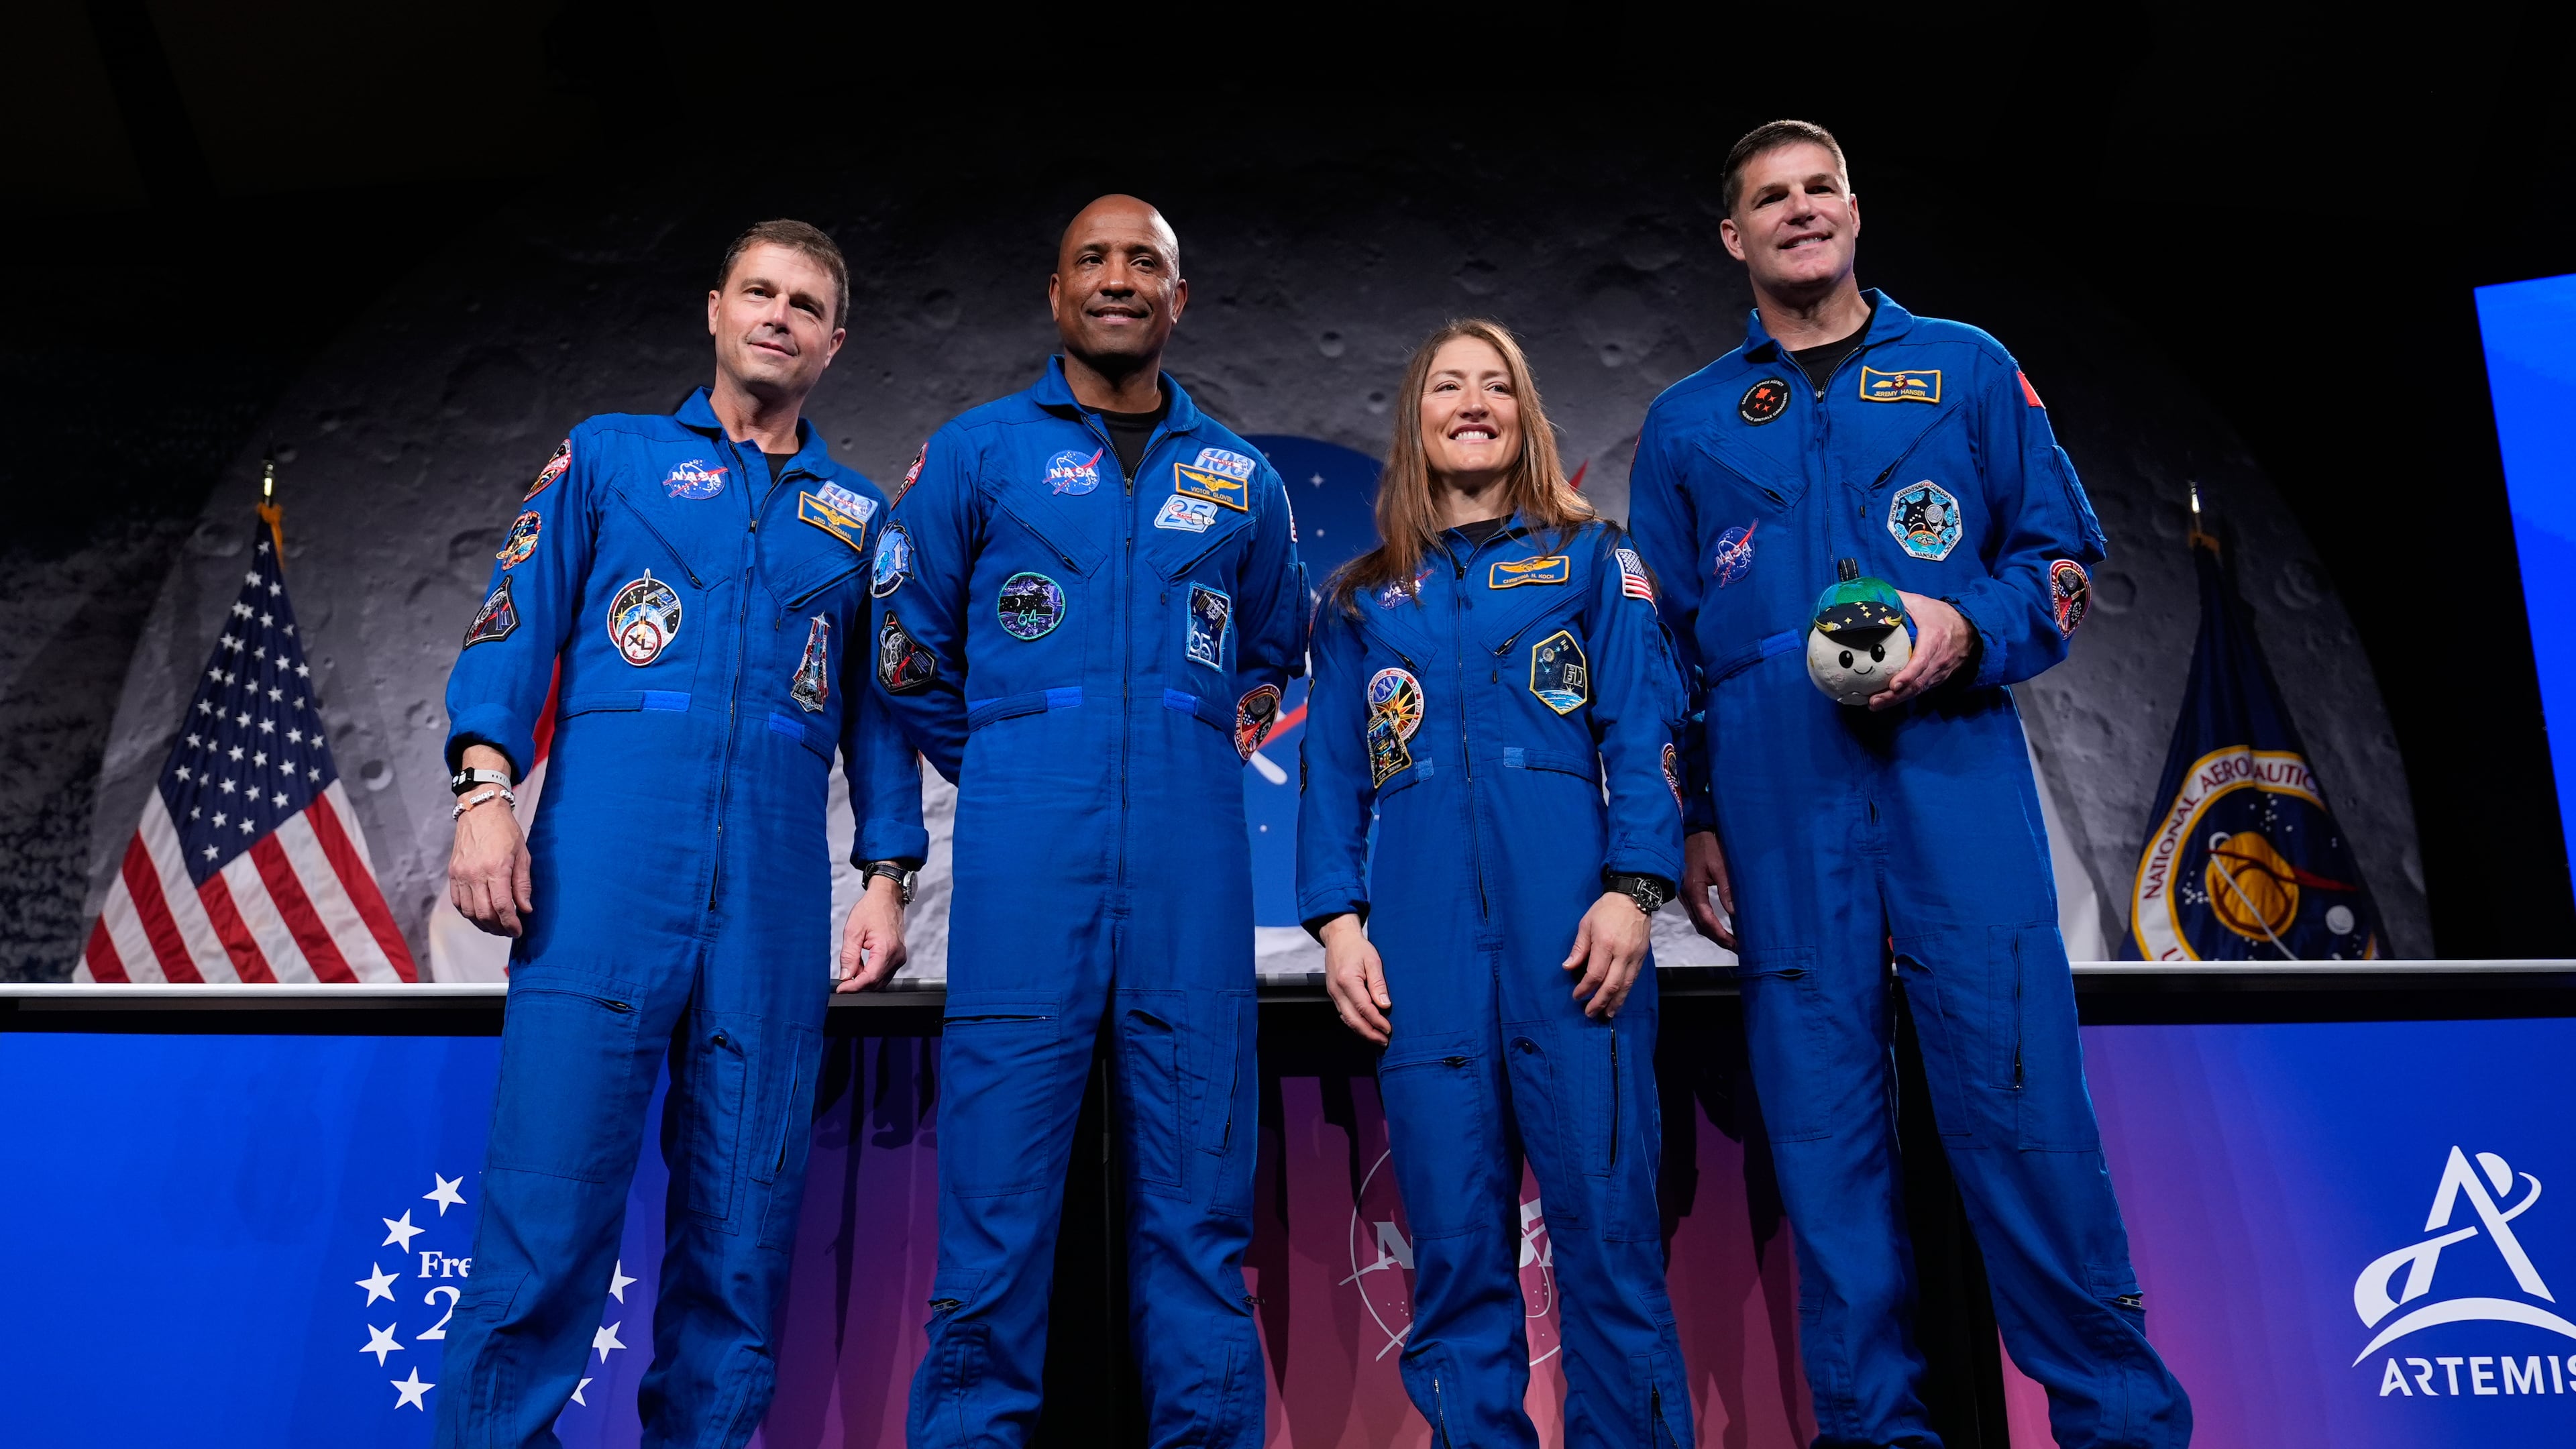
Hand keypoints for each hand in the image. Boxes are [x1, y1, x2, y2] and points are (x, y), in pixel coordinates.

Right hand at [448, 786, 531, 937]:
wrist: (480, 811)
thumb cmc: (505, 830)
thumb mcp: (523, 855)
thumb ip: (523, 885)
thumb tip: (525, 909)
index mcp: (496, 868)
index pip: (502, 906)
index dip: (510, 923)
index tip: (517, 931)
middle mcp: (475, 874)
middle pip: (484, 913)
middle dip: (498, 928)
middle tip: (508, 931)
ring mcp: (461, 874)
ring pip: (469, 911)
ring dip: (483, 924)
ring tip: (496, 926)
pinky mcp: (452, 873)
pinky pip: (458, 902)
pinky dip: (469, 913)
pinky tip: (480, 915)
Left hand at [836, 875, 909, 992]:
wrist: (887, 898)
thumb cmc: (871, 909)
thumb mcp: (853, 930)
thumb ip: (849, 956)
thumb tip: (845, 976)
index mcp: (886, 949)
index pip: (870, 978)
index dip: (854, 987)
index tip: (841, 988)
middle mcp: (897, 955)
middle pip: (876, 982)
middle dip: (858, 984)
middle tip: (843, 978)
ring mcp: (900, 956)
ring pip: (881, 980)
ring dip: (865, 979)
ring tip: (852, 967)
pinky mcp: (899, 956)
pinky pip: (885, 972)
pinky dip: (872, 973)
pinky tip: (862, 965)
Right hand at [1320, 914, 1391, 1044]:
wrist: (1339, 938)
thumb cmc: (1357, 947)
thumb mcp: (1373, 961)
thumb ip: (1378, 984)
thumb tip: (1385, 1005)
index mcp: (1347, 980)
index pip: (1363, 1008)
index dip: (1377, 1021)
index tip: (1389, 1029)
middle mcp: (1337, 990)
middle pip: (1353, 1019)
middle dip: (1369, 1033)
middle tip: (1385, 1041)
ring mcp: (1333, 993)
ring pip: (1347, 1019)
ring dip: (1362, 1031)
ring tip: (1378, 1038)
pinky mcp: (1333, 995)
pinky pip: (1344, 1014)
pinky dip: (1355, 1023)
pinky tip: (1366, 1027)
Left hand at [1564, 891, 1650, 1019]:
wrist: (1634, 897)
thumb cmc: (1606, 909)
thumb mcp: (1586, 924)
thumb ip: (1579, 948)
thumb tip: (1568, 967)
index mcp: (1606, 944)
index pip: (1595, 974)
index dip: (1585, 988)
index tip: (1577, 996)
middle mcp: (1622, 953)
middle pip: (1612, 985)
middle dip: (1600, 1001)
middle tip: (1590, 1013)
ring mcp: (1635, 956)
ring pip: (1626, 985)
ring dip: (1616, 1002)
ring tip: (1607, 1014)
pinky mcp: (1642, 957)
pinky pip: (1634, 979)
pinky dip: (1626, 991)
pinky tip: (1619, 999)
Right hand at [1682, 831, 1736, 948]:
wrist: (1692, 830)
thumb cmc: (1707, 845)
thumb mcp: (1721, 865)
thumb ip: (1727, 889)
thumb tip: (1735, 912)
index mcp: (1694, 889)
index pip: (1707, 920)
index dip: (1722, 935)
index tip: (1736, 944)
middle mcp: (1686, 895)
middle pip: (1701, 926)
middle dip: (1718, 939)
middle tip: (1736, 947)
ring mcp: (1684, 894)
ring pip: (1697, 921)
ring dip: (1713, 933)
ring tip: (1730, 940)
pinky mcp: (1686, 891)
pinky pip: (1696, 913)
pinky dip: (1707, 923)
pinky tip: (1718, 926)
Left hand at [1869, 592, 1972, 709]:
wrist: (1971, 630)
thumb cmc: (1942, 616)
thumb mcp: (1921, 603)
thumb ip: (1897, 600)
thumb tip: (1871, 597)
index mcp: (1933, 640)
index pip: (1921, 661)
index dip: (1908, 675)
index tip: (1894, 685)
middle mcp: (1937, 661)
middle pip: (1916, 683)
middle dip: (1895, 696)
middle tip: (1874, 702)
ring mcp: (1938, 672)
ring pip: (1918, 690)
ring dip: (1897, 700)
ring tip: (1875, 705)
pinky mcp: (1937, 679)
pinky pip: (1920, 690)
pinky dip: (1904, 697)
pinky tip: (1887, 700)